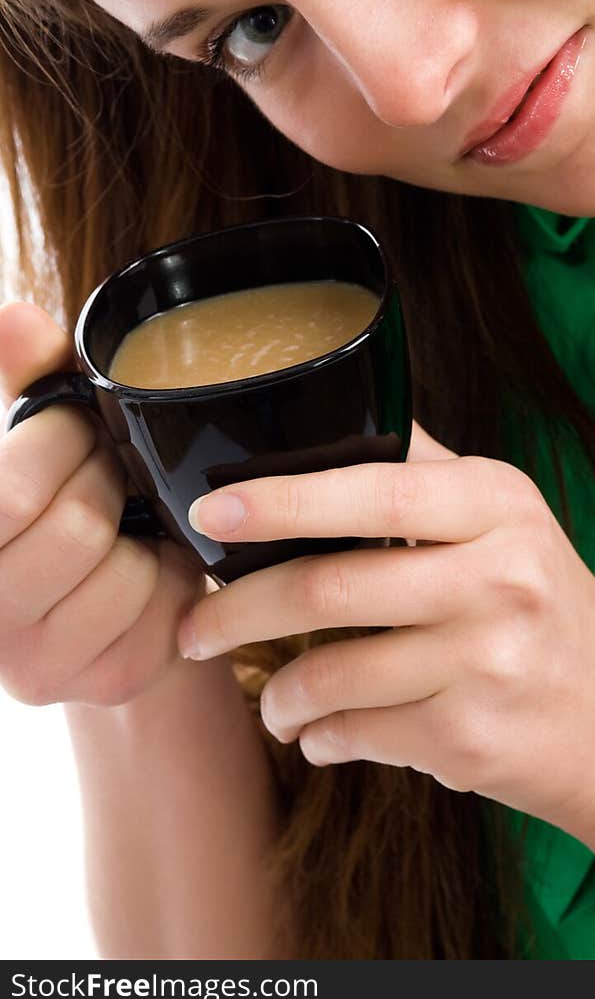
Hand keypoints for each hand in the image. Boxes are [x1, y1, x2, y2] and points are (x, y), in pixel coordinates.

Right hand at [0, 302, 204, 707]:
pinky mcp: (112, 681)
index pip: (10, 494)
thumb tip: (15, 317)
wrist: (113, 594)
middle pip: (74, 527)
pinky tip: (153, 562)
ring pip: (123, 571)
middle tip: (111, 468)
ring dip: (144, 528)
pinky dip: (175, 571)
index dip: (58, 445)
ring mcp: (44, 668)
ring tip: (131, 516)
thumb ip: (29, 378)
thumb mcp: (43, 436)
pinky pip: (167, 607)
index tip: (76, 430)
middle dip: (106, 477)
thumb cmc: (68, 493)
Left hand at [176, 421, 594, 834]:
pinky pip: (358, 732)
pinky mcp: (470, 735)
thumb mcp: (514, 523)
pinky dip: (322, 736)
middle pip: (328, 587)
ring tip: (271, 702)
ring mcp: (487, 658)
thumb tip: (322, 432)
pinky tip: (322, 733)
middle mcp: (499, 574)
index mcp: (498, 503)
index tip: (210, 513)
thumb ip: (430, 478)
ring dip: (278, 695)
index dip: (281, 502)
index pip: (372, 490)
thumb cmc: (552, 615)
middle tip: (197, 628)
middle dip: (238, 611)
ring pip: (332, 672)